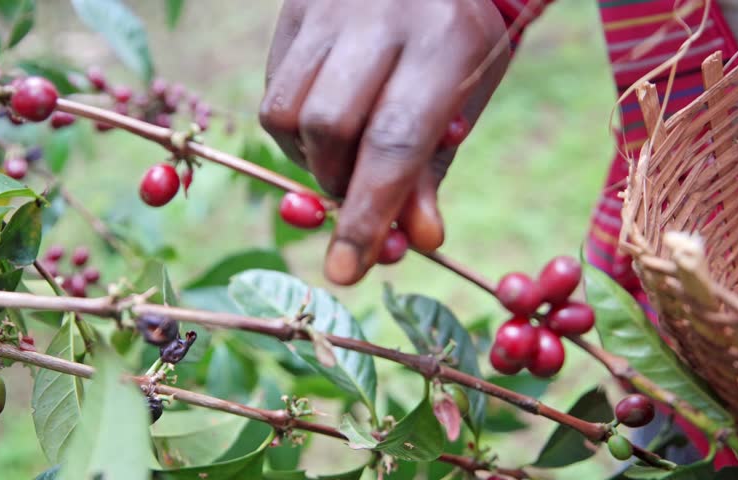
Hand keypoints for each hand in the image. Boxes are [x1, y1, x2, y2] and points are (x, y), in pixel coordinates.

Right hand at [260, 0, 509, 284]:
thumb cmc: (458, 43)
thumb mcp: (465, 98)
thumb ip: (432, 169)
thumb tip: (415, 241)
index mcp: (441, 41)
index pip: (395, 143)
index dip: (368, 214)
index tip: (348, 270)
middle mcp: (378, 16)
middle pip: (329, 127)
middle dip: (339, 182)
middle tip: (360, 191)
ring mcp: (327, 8)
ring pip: (286, 112)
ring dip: (310, 158)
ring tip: (343, 152)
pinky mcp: (294, 11)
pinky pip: (272, 92)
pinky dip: (294, 131)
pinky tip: (325, 123)